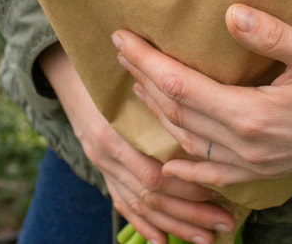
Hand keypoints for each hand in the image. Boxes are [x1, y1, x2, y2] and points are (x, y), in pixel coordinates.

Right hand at [39, 45, 235, 243]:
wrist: (66, 69)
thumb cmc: (107, 66)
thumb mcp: (130, 76)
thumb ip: (159, 93)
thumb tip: (205, 102)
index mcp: (113, 134)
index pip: (154, 175)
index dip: (187, 188)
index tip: (221, 193)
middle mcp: (106, 155)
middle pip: (151, 196)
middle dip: (190, 213)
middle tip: (225, 224)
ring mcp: (102, 166)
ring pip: (140, 205)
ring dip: (174, 224)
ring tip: (206, 238)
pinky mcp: (102, 170)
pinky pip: (122, 203)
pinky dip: (142, 223)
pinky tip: (162, 240)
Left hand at [113, 4, 291, 188]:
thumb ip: (273, 36)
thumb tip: (231, 13)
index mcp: (251, 116)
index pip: (180, 86)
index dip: (146, 61)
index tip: (121, 37)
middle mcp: (245, 146)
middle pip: (177, 112)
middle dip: (144, 81)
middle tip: (120, 52)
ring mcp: (255, 163)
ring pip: (190, 140)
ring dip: (160, 114)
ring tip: (137, 86)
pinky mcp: (267, 169)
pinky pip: (215, 174)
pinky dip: (187, 168)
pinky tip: (170, 165)